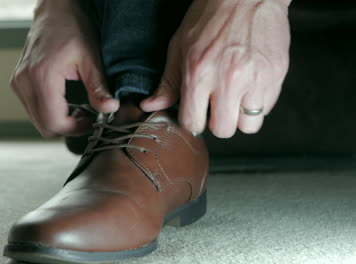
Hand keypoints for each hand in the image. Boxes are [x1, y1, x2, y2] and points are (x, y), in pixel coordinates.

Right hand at [11, 0, 118, 136]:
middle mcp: (24, 82)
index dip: (75, 129)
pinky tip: (67, 102)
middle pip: (43, 126)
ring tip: (79, 109)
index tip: (92, 122)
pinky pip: (33, 109)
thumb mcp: (92, 58)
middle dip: (68, 128)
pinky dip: (50, 112)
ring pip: (37, 120)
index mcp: (41, 77)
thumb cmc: (73, 29)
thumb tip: (110, 109)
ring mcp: (18, 83)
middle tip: (88, 118)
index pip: (54, 122)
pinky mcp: (18, 82)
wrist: (55, 10)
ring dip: (59, 121)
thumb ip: (99, 88)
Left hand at [141, 0, 290, 137]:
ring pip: (249, 125)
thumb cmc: (209, 17)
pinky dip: (258, 103)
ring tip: (236, 96)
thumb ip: (168, 82)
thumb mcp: (179, 47)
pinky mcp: (276, 74)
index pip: (193, 123)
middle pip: (223, 130)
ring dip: (241, 116)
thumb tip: (149, 106)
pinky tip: (250, 85)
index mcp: (199, 73)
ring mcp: (256, 78)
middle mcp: (228, 79)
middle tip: (217, 106)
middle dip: (218, 122)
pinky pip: (267, 108)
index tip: (196, 112)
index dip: (193, 121)